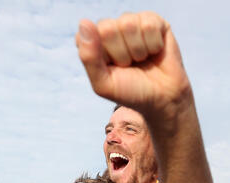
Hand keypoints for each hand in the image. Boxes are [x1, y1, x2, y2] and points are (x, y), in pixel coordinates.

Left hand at [76, 11, 190, 120]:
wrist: (162, 98)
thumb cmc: (130, 91)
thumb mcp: (104, 84)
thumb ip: (88, 57)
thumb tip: (84, 22)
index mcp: (92, 43)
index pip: (86, 37)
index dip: (102, 58)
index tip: (111, 71)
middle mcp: (110, 29)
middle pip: (107, 29)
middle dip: (121, 54)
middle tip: (129, 66)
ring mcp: (131, 22)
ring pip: (128, 24)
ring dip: (138, 50)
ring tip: (141, 59)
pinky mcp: (152, 20)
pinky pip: (149, 24)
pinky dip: (153, 44)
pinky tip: (154, 51)